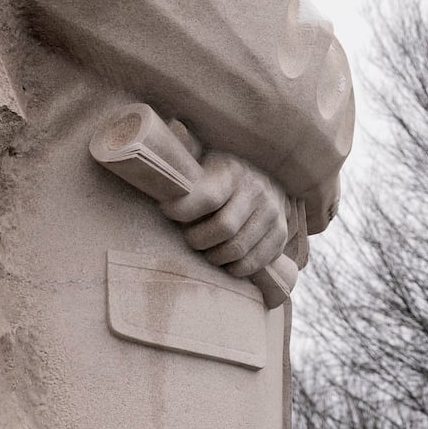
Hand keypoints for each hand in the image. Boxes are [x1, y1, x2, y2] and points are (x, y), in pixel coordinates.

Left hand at [159, 152, 289, 277]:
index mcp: (232, 170)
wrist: (264, 172)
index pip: (206, 198)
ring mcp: (272, 212)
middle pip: (223, 229)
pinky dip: (235, 268)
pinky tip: (225, 260)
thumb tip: (146, 173)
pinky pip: (255, 262)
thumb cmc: (219, 171)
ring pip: (237, 249)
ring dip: (214, 256)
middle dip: (197, 239)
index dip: (180, 211)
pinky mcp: (281, 233)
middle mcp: (257, 189)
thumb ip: (180, 169)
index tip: (166, 211)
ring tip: (206, 248)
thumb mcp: (201, 160)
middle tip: (188, 237)